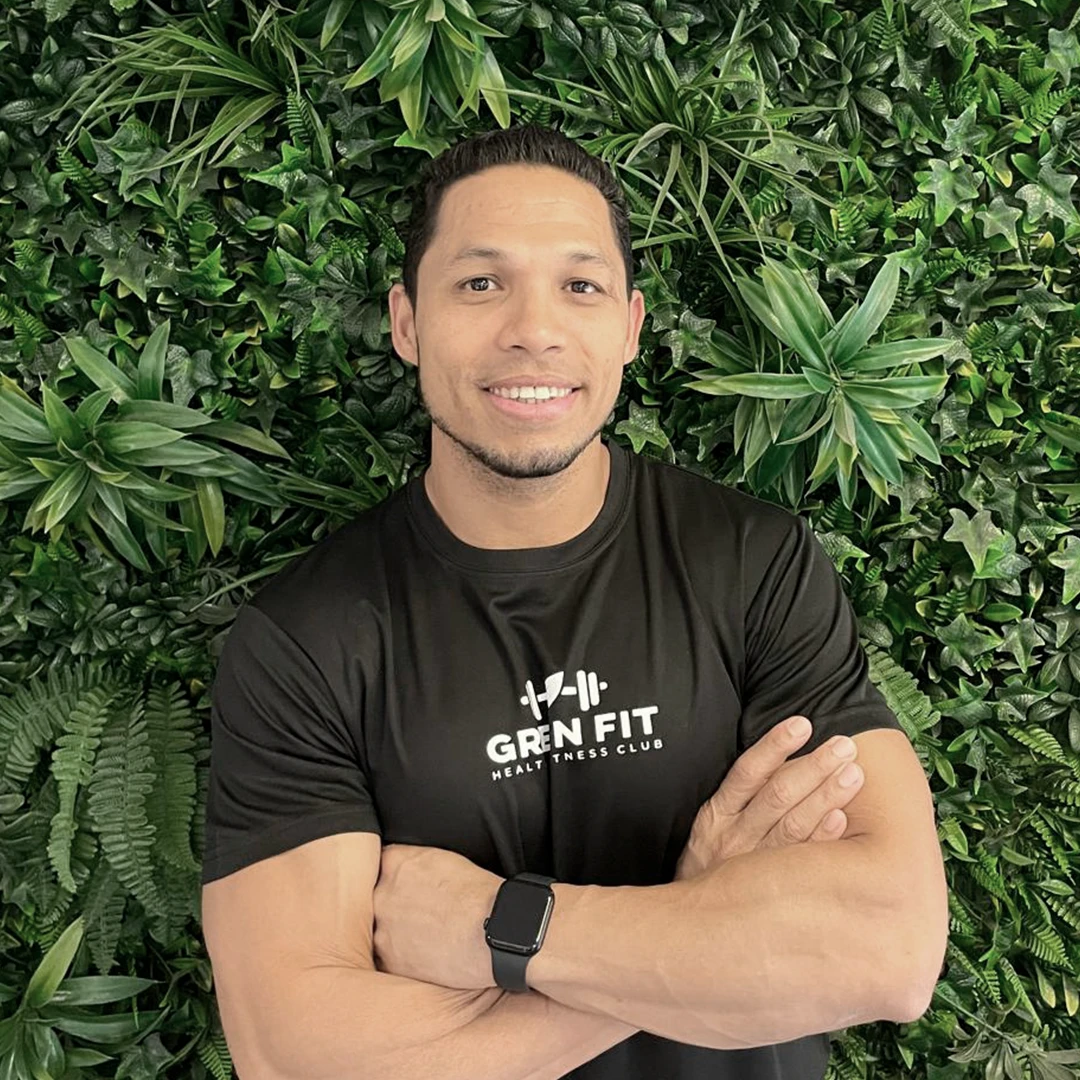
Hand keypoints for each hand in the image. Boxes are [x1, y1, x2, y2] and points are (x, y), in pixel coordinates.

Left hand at [373, 843, 502, 989]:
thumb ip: (419, 863)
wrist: (498, 931)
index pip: (380, 864)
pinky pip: (386, 959)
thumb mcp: (448, 861)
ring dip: (394, 934)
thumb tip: (414, 872)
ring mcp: (383, 929)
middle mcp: (383, 893)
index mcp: (398, 863)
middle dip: (392, 906)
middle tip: (416, 915)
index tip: (406, 887)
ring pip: (378, 931)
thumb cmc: (483, 896)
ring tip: (424, 939)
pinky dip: (401, 959)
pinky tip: (425, 957)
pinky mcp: (391, 961)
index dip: (394, 877)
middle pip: (374, 898)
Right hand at [674, 716, 863, 880]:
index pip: (748, 772)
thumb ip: (740, 799)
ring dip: (825, 796)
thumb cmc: (710, 867)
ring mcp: (752, 866)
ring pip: (792, 825)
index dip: (774, 746)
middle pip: (777, 795)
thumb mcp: (710, 828)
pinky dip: (821, 839)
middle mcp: (734, 837)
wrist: (689, 927)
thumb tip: (781, 760)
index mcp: (717, 814)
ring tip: (853, 773)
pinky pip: (799, 861)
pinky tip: (842, 820)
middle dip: (813, 767)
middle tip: (845, 747)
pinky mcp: (766, 889)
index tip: (802, 724)